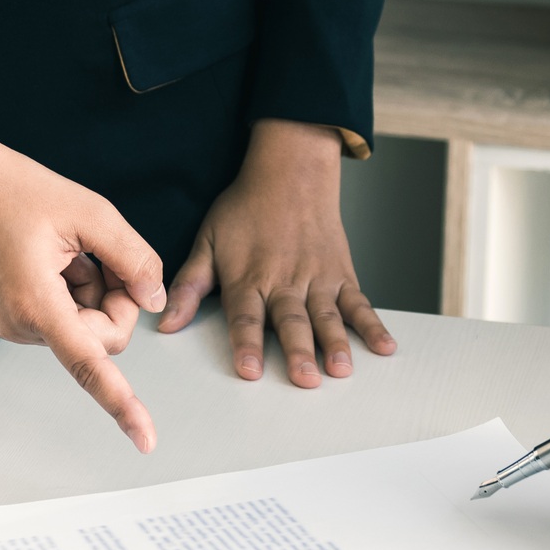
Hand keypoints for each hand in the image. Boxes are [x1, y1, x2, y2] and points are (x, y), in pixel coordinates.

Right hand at [0, 74, 165, 451]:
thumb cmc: (14, 190)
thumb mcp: (91, 212)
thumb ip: (134, 259)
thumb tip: (154, 300)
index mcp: (35, 303)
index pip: (89, 365)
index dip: (122, 403)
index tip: (145, 440)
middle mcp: (20, 325)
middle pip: (104, 339)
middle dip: (117, 301)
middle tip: (104, 256)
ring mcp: (15, 325)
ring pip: (88, 328)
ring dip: (96, 291)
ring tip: (69, 251)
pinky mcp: (16, 318)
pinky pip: (69, 317)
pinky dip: (78, 289)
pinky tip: (57, 258)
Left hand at [157, 119, 395, 384]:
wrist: (290, 171)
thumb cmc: (246, 208)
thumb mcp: (208, 241)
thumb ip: (190, 285)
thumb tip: (165, 322)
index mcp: (249, 277)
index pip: (246, 317)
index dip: (247, 344)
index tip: (250, 370)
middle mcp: (284, 281)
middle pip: (291, 321)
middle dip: (298, 351)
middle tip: (305, 378)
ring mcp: (317, 278)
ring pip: (326, 315)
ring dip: (336, 343)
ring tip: (342, 369)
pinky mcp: (341, 275)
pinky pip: (359, 303)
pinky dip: (373, 325)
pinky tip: (384, 347)